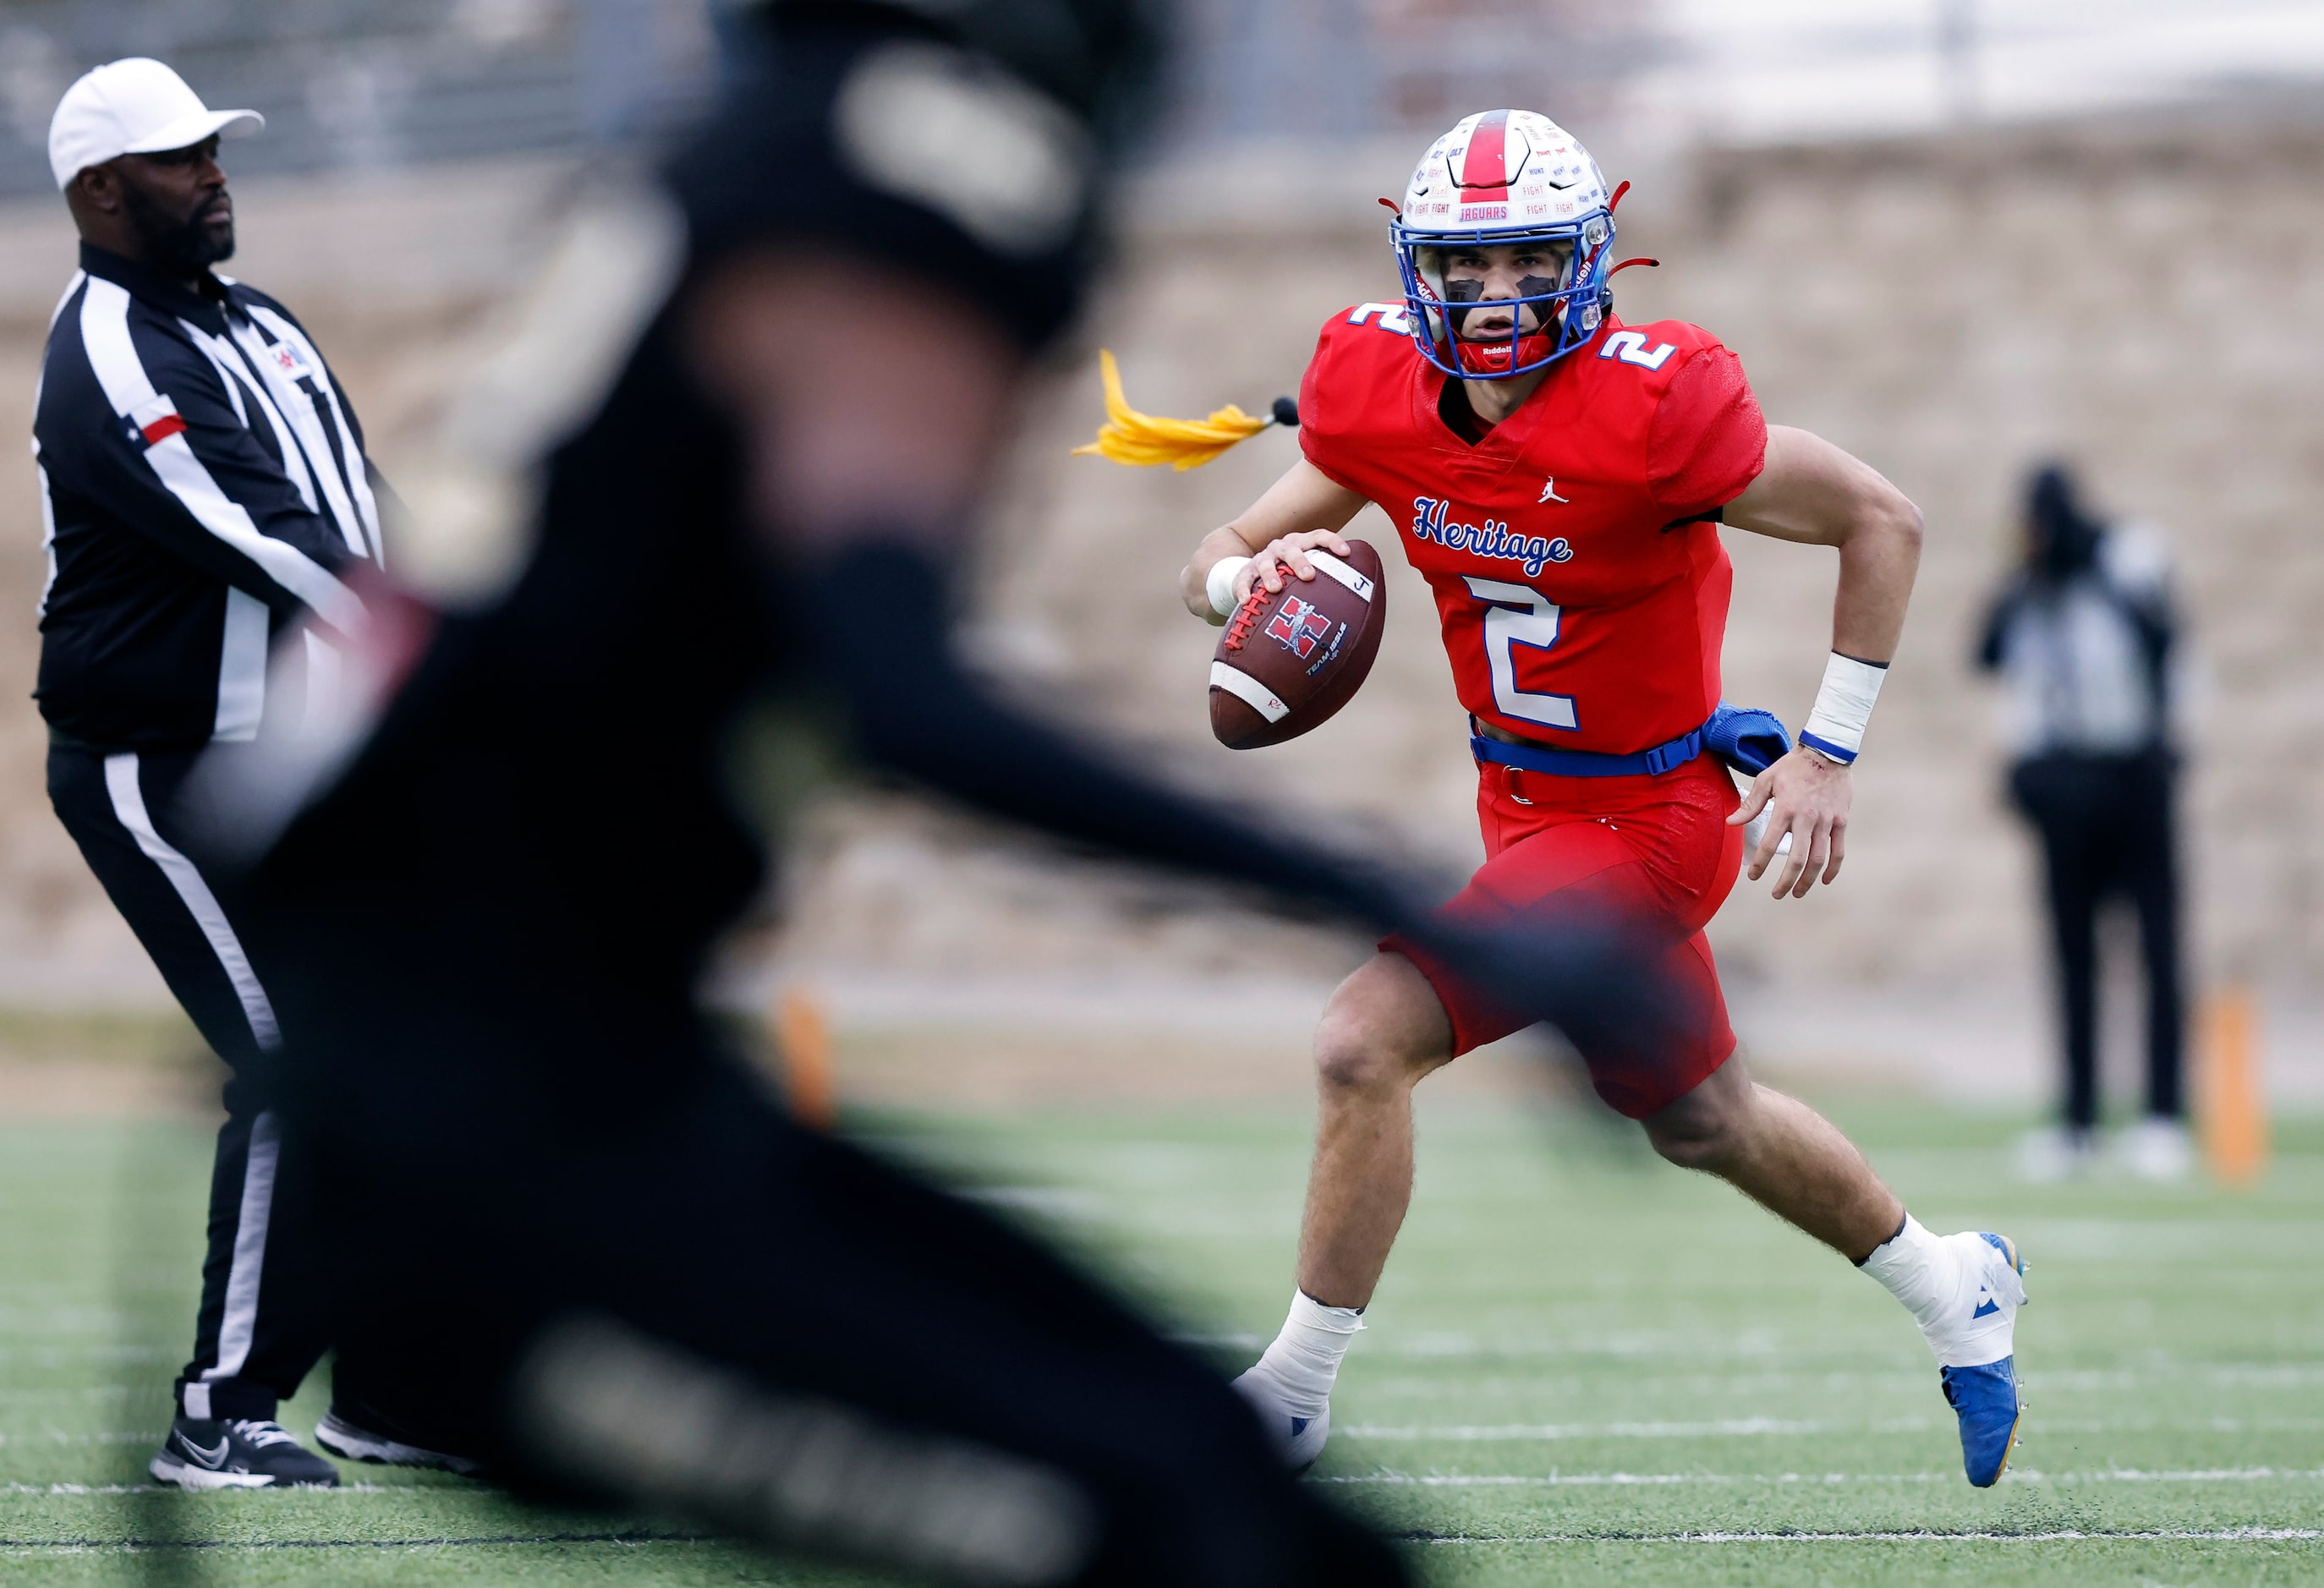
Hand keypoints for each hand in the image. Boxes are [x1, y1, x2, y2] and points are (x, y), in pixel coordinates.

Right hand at [1238, 529, 1353, 604]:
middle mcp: (1281, 548)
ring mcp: (1262, 559)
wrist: (1254, 573)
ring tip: (1276, 588)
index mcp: (1300, 544)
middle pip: (1292, 549)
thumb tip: (1362, 608)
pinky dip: (1244, 589)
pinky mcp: (1245, 573)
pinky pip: (1243, 580)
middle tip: (1309, 576)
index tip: (1346, 553)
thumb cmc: (1291, 578)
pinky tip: (1246, 601)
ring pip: (1266, 562)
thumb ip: (1329, 583)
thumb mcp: (1307, 574)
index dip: (1332, 542)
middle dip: (1300, 561)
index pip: (1318, 536)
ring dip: (1271, 574)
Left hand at [1727, 747, 1849, 898]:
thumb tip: (1731, 823)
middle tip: (1776, 894)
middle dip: (1786, 881)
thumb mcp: (1767, 779)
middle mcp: (1807, 818)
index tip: (1754, 877)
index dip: (1761, 864)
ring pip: (1818, 859)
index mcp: (1786, 809)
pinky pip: (1838, 850)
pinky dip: (1833, 869)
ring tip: (1797, 893)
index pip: (1770, 844)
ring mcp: (1826, 821)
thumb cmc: (1793, 766)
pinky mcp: (1841, 821)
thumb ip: (1751, 804)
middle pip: (1797, 859)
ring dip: (1807, 880)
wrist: (1827, 752)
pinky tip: (1824, 880)